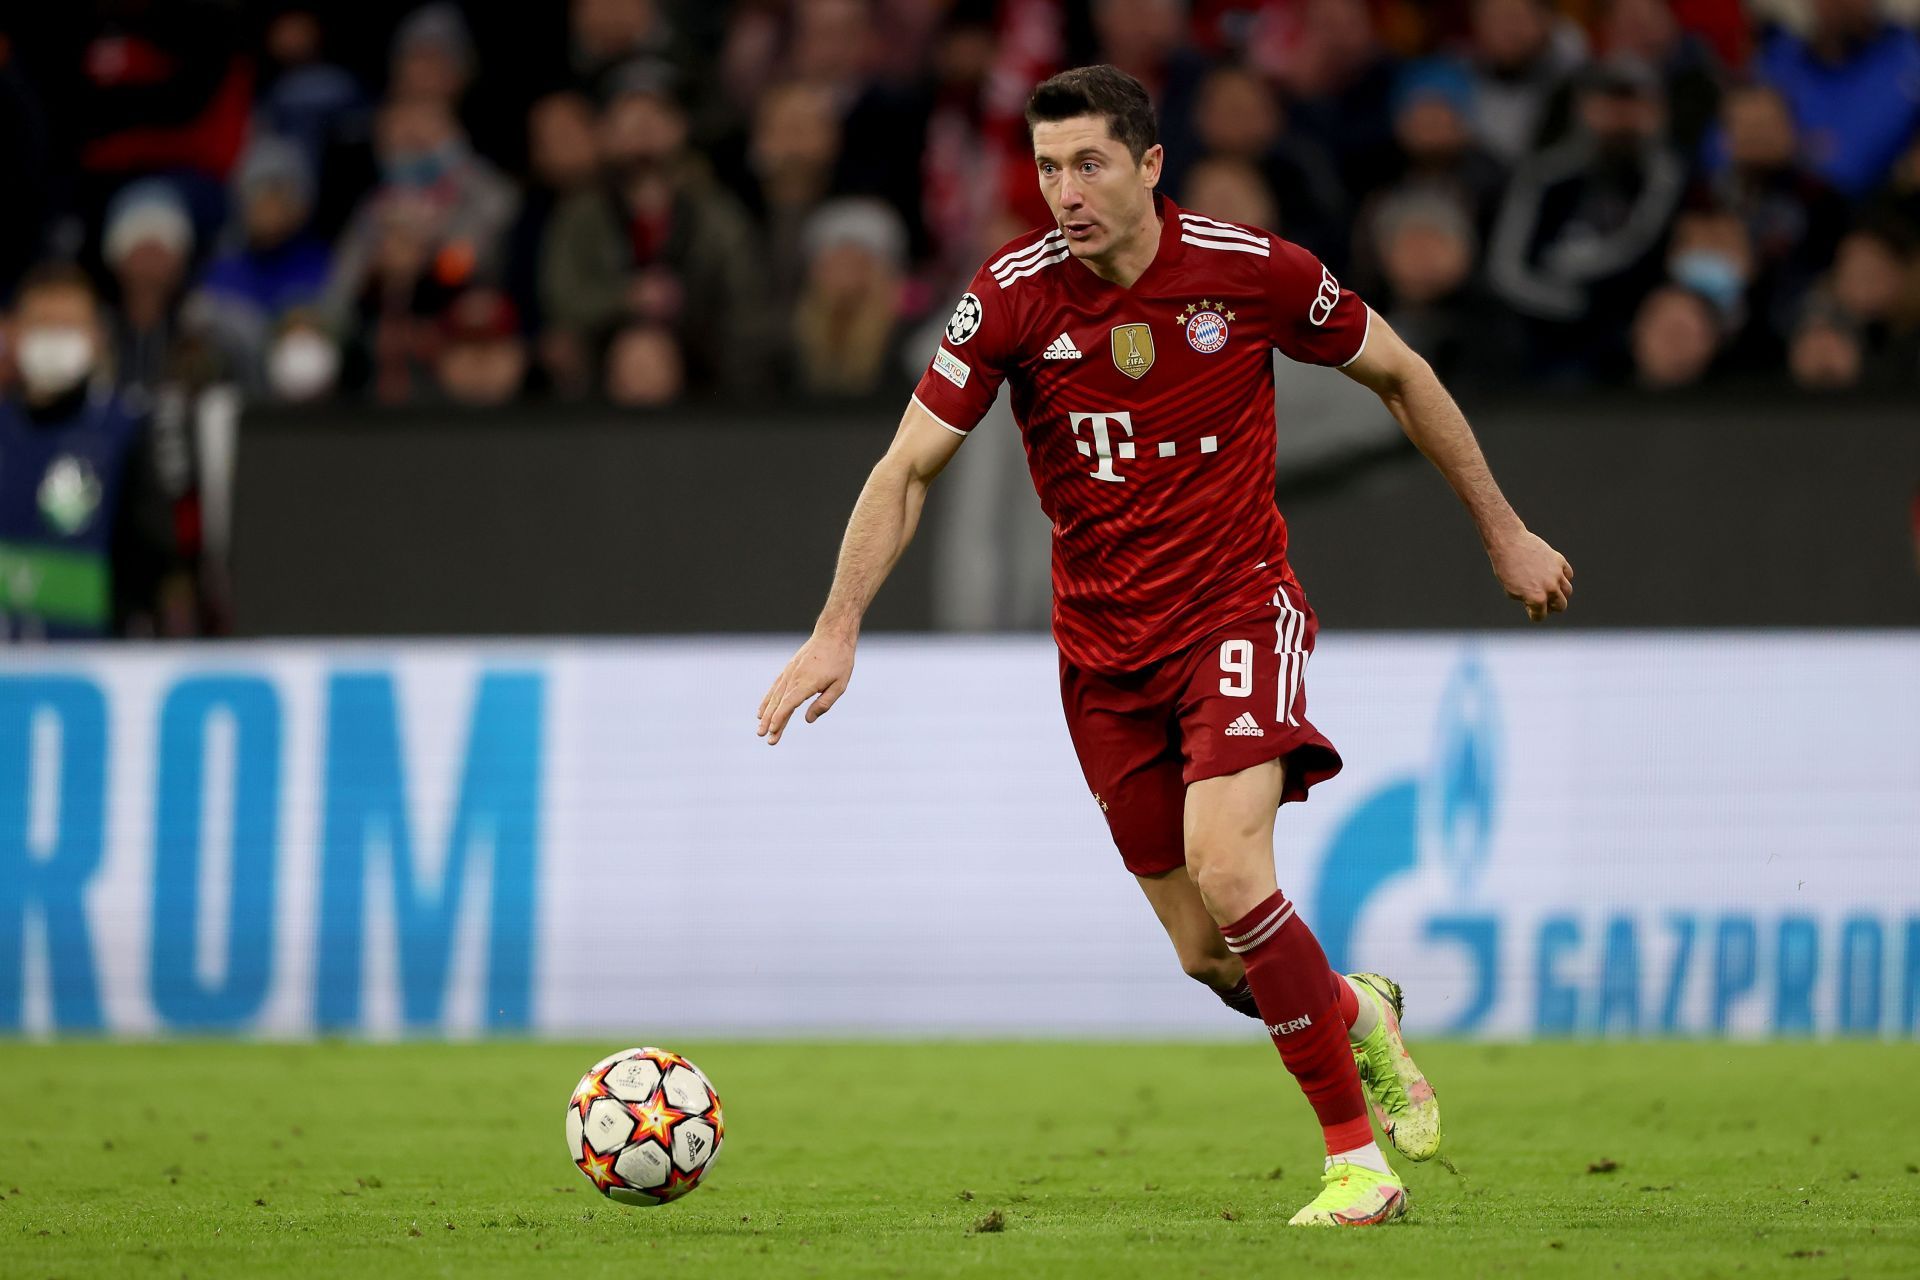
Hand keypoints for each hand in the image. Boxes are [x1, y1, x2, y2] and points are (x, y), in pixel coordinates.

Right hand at [756, 629, 855, 744]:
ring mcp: (789, 673)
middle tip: (763, 737)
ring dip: (766, 713)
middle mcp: (794, 678)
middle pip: (778, 703)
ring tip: (759, 728)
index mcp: (807, 683)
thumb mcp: (839, 685)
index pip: (789, 704)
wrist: (832, 635)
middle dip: (770, 721)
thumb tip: (807, 720)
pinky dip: (767, 700)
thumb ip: (824, 703)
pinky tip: (762, 711)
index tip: (772, 731)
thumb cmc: (839, 661)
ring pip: (774, 696)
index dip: (780, 718)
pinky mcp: (788, 670)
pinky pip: (775, 688)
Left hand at [1488, 528, 1572, 621]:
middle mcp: (1550, 588)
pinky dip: (1563, 578)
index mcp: (1536, 598)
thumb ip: (1527, 600)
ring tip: (1550, 590)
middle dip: (1552, 607)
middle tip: (1543, 602)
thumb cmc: (1506, 569)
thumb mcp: (1511, 591)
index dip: (1534, 614)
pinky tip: (1554, 576)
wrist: (1509, 544)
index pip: (1541, 616)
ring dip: (1560, 593)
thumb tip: (1538, 605)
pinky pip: (1568, 574)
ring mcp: (1556, 574)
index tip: (1530, 609)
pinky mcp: (1559, 561)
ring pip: (1567, 591)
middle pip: (1561, 606)